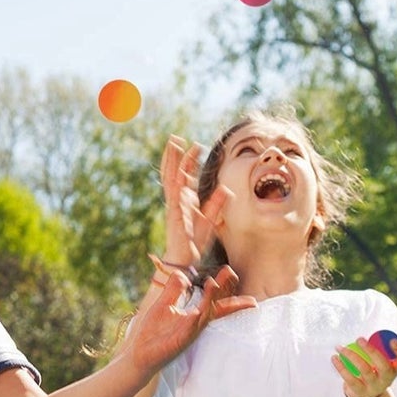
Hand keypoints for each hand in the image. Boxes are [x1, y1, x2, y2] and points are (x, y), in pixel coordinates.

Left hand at [128, 265, 256, 376]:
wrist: (140, 354)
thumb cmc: (152, 333)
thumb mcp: (164, 305)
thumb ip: (174, 289)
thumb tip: (183, 274)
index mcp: (194, 316)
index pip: (215, 301)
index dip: (225, 289)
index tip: (233, 275)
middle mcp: (196, 323)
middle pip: (217, 305)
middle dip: (226, 290)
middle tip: (232, 274)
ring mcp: (191, 331)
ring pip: (208, 311)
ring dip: (214, 295)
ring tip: (219, 279)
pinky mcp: (182, 338)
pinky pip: (194, 323)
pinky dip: (199, 312)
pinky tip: (201, 302)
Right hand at [160, 136, 228, 267]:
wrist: (184, 259)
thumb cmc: (194, 241)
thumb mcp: (210, 219)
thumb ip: (216, 203)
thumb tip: (226, 188)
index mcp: (183, 200)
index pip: (183, 175)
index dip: (187, 160)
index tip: (195, 145)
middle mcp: (176, 201)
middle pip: (171, 173)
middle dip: (173, 155)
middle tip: (175, 138)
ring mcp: (173, 208)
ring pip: (171, 180)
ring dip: (172, 163)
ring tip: (173, 147)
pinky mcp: (175, 218)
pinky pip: (175, 199)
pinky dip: (176, 186)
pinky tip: (179, 175)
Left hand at [332, 334, 396, 396]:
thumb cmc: (373, 374)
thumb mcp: (379, 366)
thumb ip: (376, 353)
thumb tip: (363, 336)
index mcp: (394, 371)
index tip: (393, 341)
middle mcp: (386, 380)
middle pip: (383, 366)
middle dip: (372, 351)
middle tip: (359, 339)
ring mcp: (373, 387)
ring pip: (364, 370)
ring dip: (351, 356)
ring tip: (340, 347)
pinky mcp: (360, 391)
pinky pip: (350, 378)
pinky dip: (340, 367)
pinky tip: (334, 358)